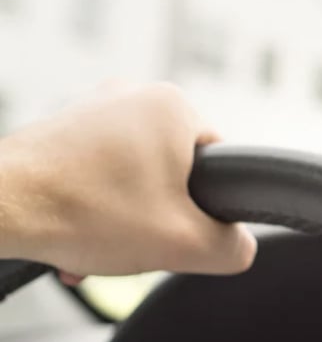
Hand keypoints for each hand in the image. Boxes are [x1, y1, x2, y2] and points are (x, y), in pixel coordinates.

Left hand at [0, 83, 257, 278]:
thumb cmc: (83, 212)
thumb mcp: (186, 244)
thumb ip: (233, 247)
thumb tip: (239, 247)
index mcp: (174, 106)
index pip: (220, 163)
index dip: (206, 207)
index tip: (179, 229)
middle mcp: (134, 94)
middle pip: (174, 173)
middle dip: (157, 216)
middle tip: (138, 243)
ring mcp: (92, 108)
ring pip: (133, 176)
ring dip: (123, 217)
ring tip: (99, 245)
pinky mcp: (60, 127)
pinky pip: (96, 172)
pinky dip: (93, 206)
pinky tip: (76, 236)